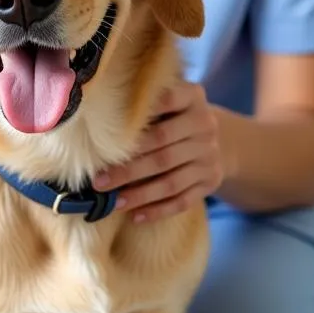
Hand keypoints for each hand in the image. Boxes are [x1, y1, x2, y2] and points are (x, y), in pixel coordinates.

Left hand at [92, 79, 223, 223]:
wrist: (218, 137)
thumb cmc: (174, 113)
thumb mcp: (168, 96)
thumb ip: (144, 97)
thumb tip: (95, 107)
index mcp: (193, 97)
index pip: (168, 101)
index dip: (142, 114)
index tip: (110, 128)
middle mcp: (205, 126)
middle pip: (162, 150)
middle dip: (128, 168)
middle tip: (98, 181)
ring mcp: (209, 156)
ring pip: (171, 180)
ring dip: (140, 194)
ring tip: (113, 202)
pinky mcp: (210, 181)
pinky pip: (183, 200)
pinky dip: (158, 210)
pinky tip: (135, 215)